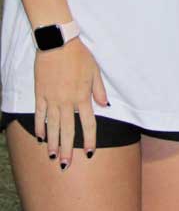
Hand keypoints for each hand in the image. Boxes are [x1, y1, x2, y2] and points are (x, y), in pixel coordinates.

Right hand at [34, 38, 108, 168]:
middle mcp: (67, 102)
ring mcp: (52, 100)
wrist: (58, 45)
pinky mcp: (40, 95)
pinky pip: (39, 115)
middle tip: (66, 165)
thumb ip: (99, 90)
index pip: (88, 123)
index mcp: (83, 96)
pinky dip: (39, 128)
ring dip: (53, 143)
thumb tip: (105, 106)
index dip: (89, 139)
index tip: (89, 152)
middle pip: (68, 130)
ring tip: (53, 157)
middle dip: (68, 149)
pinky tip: (41, 138)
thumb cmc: (79, 56)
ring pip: (52, 126)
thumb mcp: (95, 71)